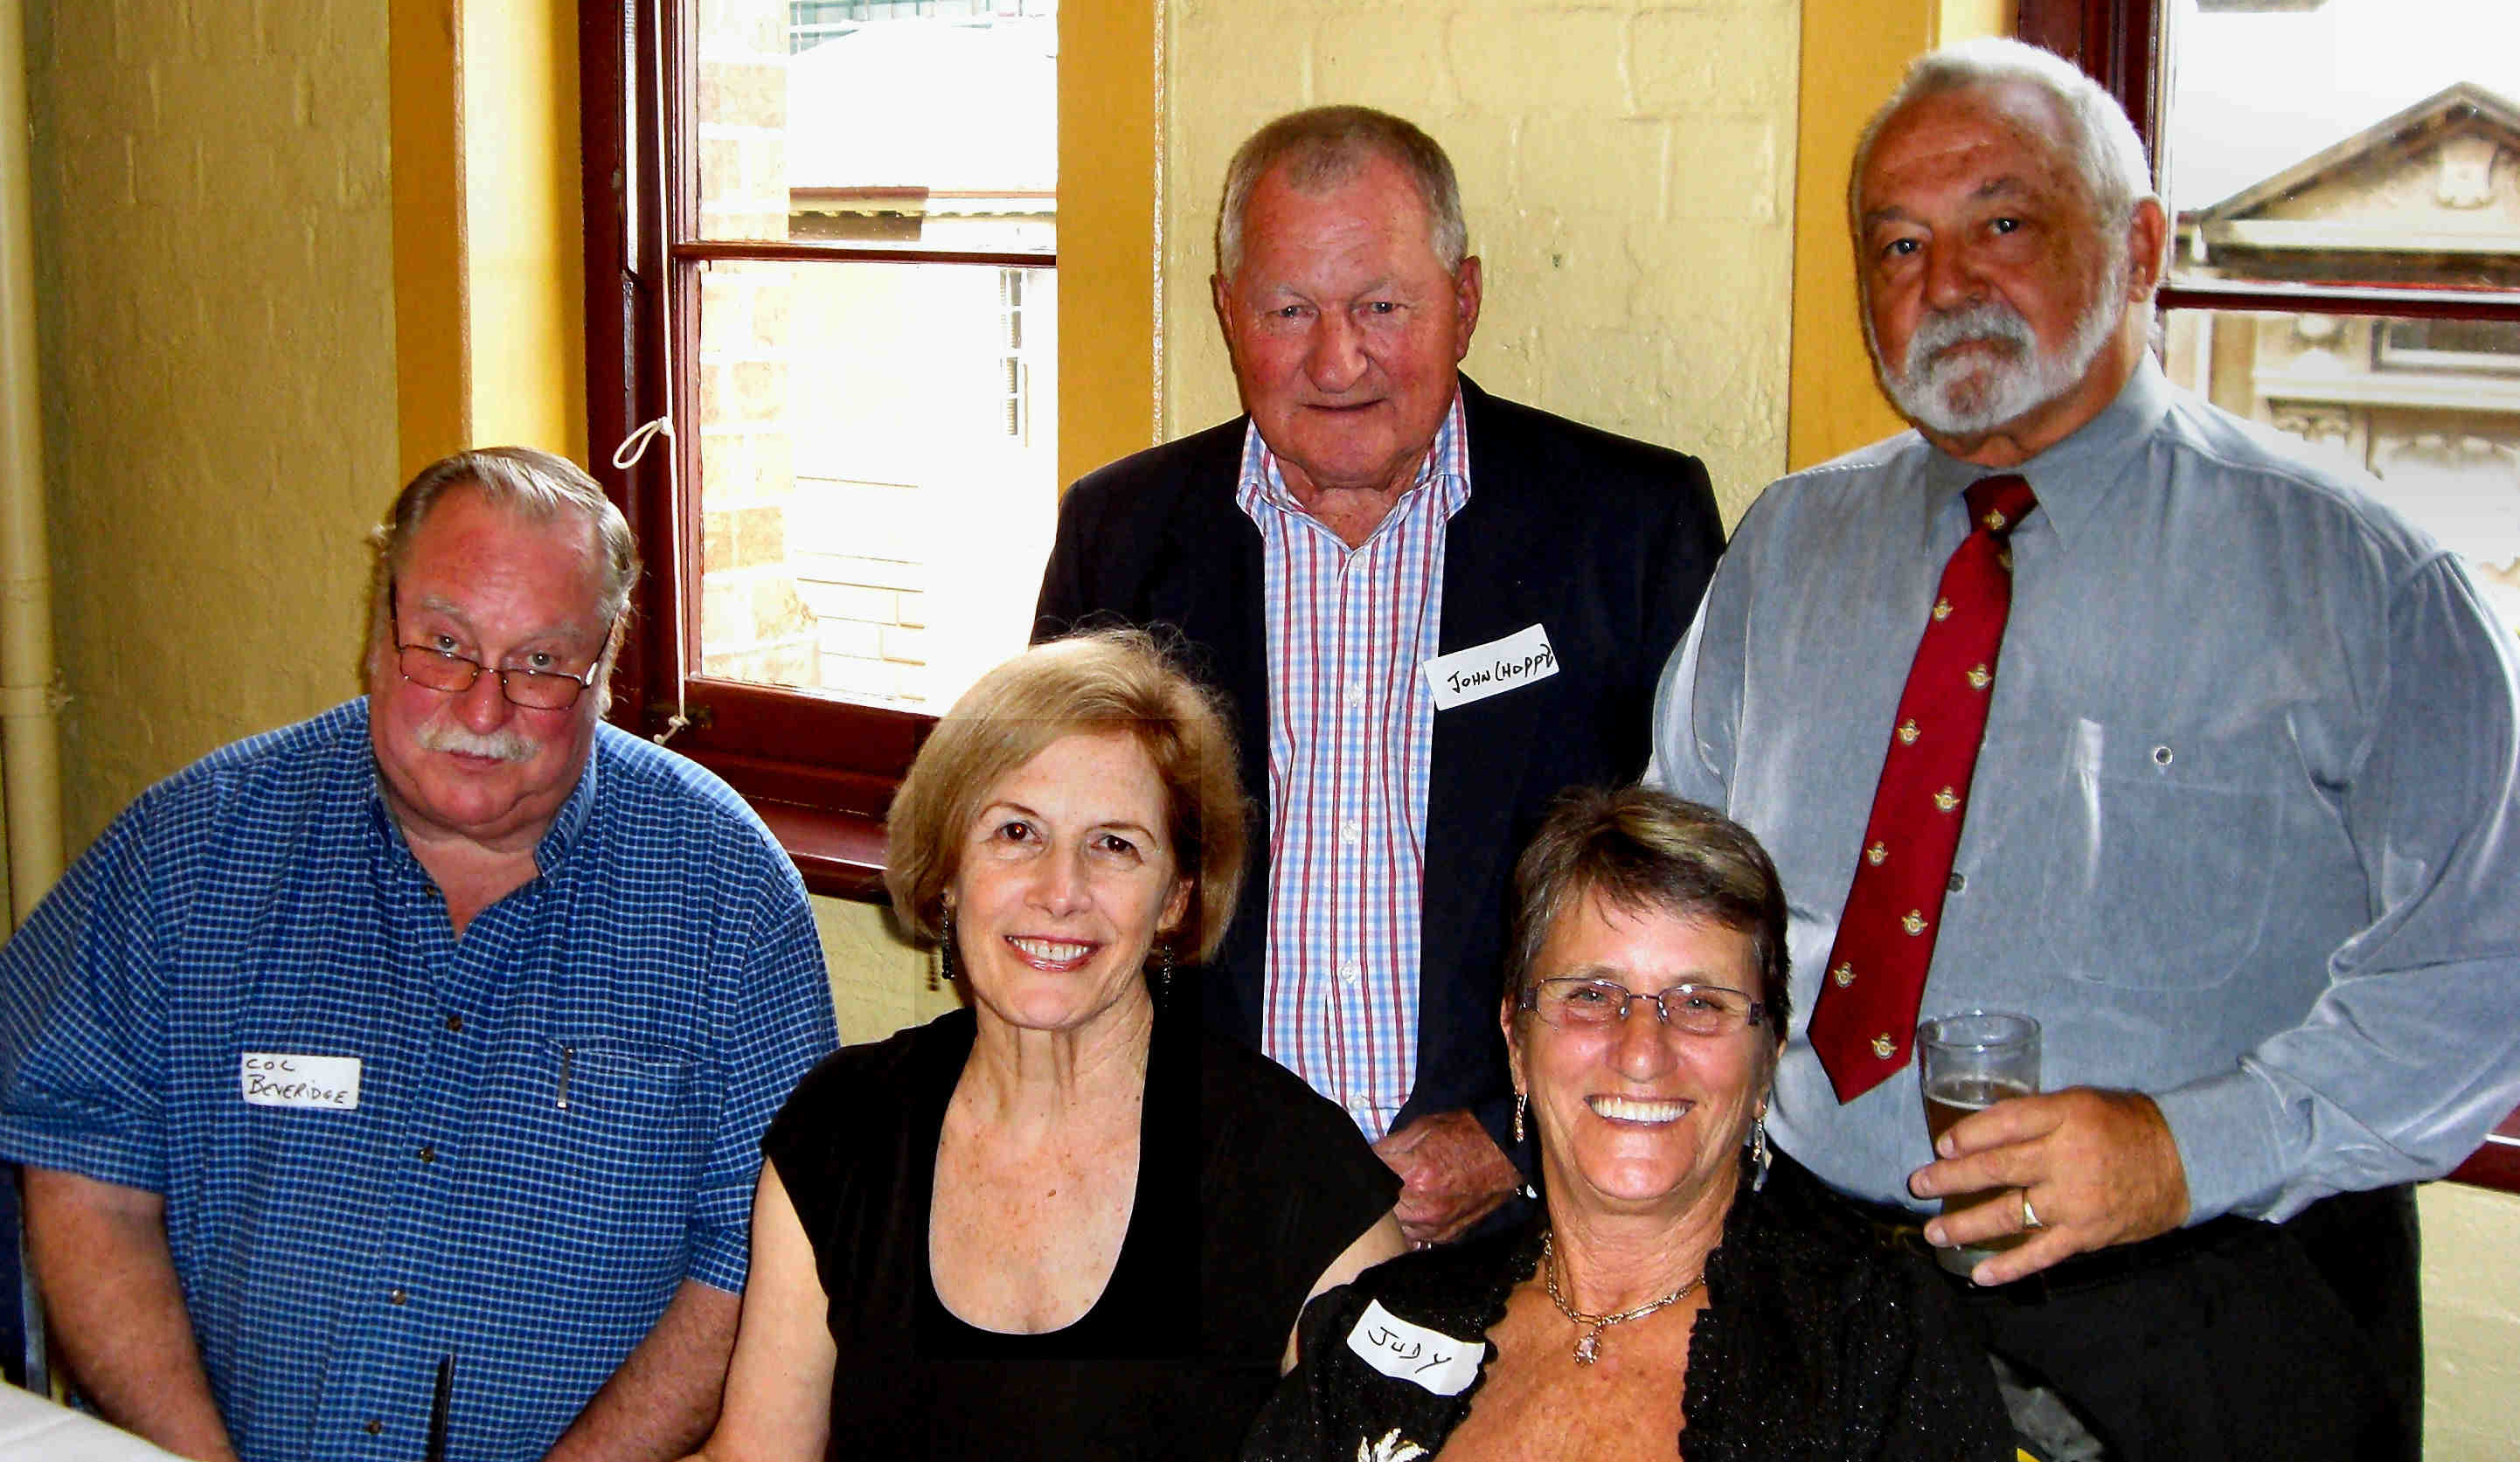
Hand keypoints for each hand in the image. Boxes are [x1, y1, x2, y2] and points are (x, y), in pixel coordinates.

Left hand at [1371, 1109, 1518, 1245]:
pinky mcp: (1447, 1235)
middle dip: (1377, 1195)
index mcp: (1413, 1175)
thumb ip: (1388, 1147)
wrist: (1506, 1152)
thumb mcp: (1422, 1128)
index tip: (1366, 1165)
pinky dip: (1412, 1225)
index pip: (1371, 1178)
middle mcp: (1423, 1207)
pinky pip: (1417, 1237)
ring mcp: (1436, 1226)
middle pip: (1379, 1210)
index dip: (1366, 1169)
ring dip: (1393, 1214)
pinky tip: (1416, 1209)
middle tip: (1383, 1181)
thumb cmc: (1464, 1134)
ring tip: (1400, 1196)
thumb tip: (1365, 1159)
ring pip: (1396, 1228)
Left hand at [1907, 1086, 2189, 1284]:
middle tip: (1919, 1183)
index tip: (1942, 1145)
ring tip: (1934, 1232)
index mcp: (2066, 1116)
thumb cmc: (2123, 1126)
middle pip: (1998, 1168)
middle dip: (1951, 1178)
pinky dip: (2008, 1267)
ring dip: (1966, 1226)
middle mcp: (2068, 1158)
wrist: (2181, 1161)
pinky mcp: (2086, 1235)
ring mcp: (2076, 1201)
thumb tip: (1978, 1131)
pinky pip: (2040, 1254)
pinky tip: (1979, 1274)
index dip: (1969, 1134)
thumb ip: (2035, 1115)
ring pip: (2010, 1214)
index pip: (2006, 1123)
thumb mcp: (2080, 1103)